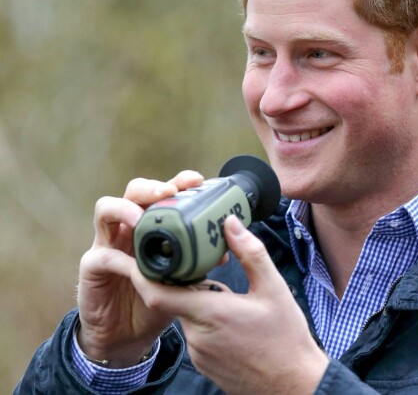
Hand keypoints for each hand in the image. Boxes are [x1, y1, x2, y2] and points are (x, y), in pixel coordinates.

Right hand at [77, 170, 203, 366]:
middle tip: (169, 192)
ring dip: (125, 208)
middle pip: (135, 191)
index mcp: (153, 225)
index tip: (197, 181)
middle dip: (152, 187)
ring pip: (106, 209)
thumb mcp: (181, 281)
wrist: (127, 337)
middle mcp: (129, 227)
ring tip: (140, 217)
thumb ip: (197, 264)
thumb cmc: (154, 300)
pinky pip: (101, 255)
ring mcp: (108, 243)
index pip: (163, 193)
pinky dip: (117, 258)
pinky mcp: (92, 266)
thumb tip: (224, 252)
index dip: (179, 182)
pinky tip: (130, 265)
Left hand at [130, 215, 328, 393]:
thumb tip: (231, 223)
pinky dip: (207, 319)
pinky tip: (233, 319)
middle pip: (177, 299)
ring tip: (231, 295)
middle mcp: (197, 336)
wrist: (293, 385)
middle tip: (206, 264)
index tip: (140, 254)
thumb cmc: (285, 339)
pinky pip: (197, 333)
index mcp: (210, 313)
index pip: (158, 293)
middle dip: (188, 280)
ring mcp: (199, 353)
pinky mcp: (204, 363)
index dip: (143, 273)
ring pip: (188, 315)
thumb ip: (250, 253)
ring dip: (201, 301)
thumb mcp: (273, 288)